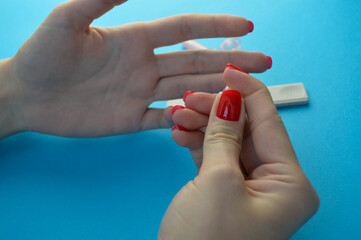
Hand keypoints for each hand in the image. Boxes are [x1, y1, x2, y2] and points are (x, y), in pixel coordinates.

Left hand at [2, 0, 269, 137]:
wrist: (27, 96)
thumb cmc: (42, 55)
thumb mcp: (66, 21)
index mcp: (135, 40)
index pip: (183, 29)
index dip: (215, 26)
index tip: (247, 26)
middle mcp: (144, 66)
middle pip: (195, 62)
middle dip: (231, 62)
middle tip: (264, 63)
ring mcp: (140, 94)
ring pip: (187, 91)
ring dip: (216, 90)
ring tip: (247, 92)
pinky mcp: (131, 119)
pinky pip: (165, 120)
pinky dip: (186, 119)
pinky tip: (208, 120)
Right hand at [159, 65, 318, 239]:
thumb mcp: (216, 180)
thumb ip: (224, 135)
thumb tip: (230, 99)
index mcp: (289, 183)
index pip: (270, 123)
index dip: (248, 92)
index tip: (228, 69)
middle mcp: (274, 184)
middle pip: (245, 130)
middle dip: (216, 110)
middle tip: (190, 97)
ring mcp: (248, 188)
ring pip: (227, 142)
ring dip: (202, 125)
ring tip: (176, 115)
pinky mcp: (225, 191)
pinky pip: (214, 157)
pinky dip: (197, 143)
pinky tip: (179, 133)